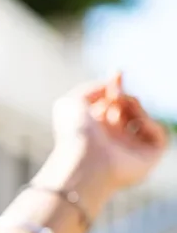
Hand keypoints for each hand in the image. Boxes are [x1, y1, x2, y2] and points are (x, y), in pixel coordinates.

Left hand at [52, 72, 168, 191]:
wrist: (85, 158)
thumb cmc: (75, 133)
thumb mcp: (72, 102)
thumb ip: (92, 88)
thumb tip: (112, 85)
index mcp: (93, 131)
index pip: (109, 106)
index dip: (115, 88)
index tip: (117, 73)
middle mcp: (111, 141)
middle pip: (127, 109)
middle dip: (123, 96)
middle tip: (115, 95)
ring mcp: (129, 150)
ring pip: (142, 118)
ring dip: (134, 105)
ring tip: (121, 106)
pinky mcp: (147, 159)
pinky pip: (159, 134)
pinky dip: (149, 122)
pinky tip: (136, 122)